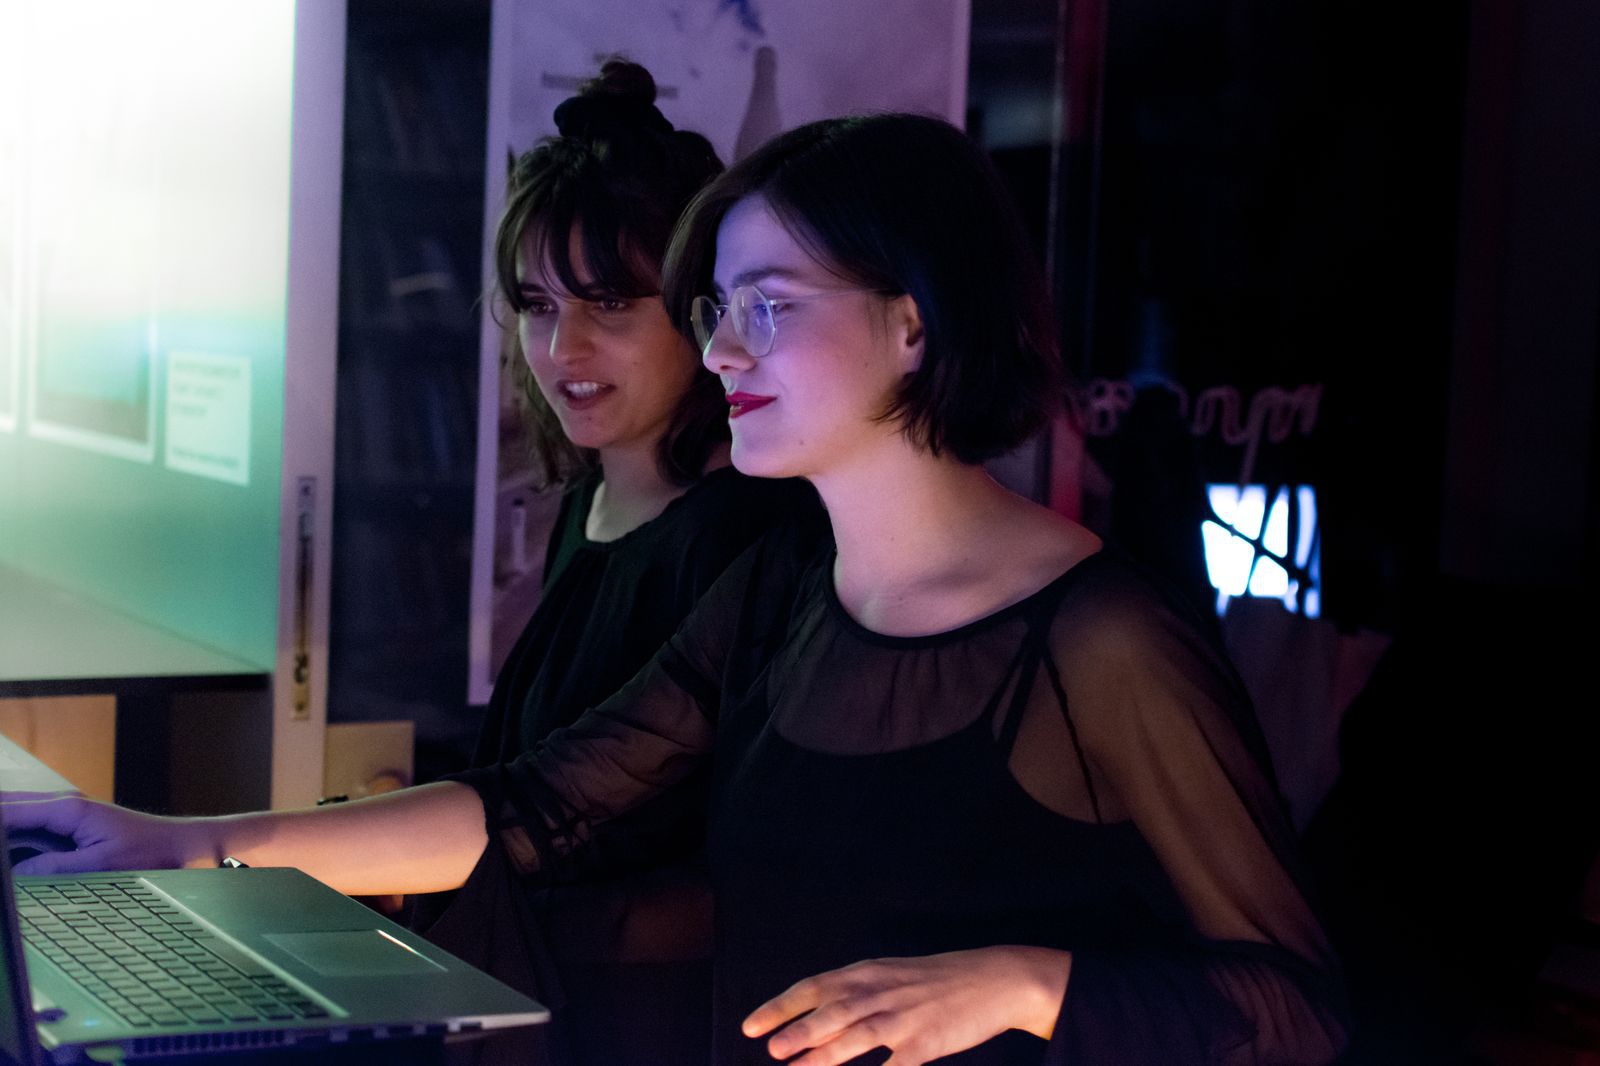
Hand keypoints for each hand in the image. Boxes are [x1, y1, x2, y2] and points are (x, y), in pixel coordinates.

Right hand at [1, 794, 211, 874]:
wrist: (183, 847)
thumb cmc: (150, 853)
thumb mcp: (99, 866)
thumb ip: (53, 869)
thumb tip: (13, 875)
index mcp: (65, 809)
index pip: (6, 811)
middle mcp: (61, 808)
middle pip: (6, 810)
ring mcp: (64, 819)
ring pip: (14, 823)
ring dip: (6, 839)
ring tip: (6, 864)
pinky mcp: (69, 832)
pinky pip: (29, 835)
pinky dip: (12, 846)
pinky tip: (11, 862)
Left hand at [743, 946, 1070, 1064]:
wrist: (993, 978)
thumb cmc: (936, 980)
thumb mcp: (890, 976)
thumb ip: (853, 995)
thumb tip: (812, 1020)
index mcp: (867, 973)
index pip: (814, 988)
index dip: (780, 1007)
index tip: (751, 1026)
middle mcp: (880, 992)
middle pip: (830, 1011)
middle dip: (796, 1030)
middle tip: (769, 1049)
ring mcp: (904, 1018)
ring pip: (855, 1036)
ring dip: (822, 1055)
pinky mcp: (926, 1043)